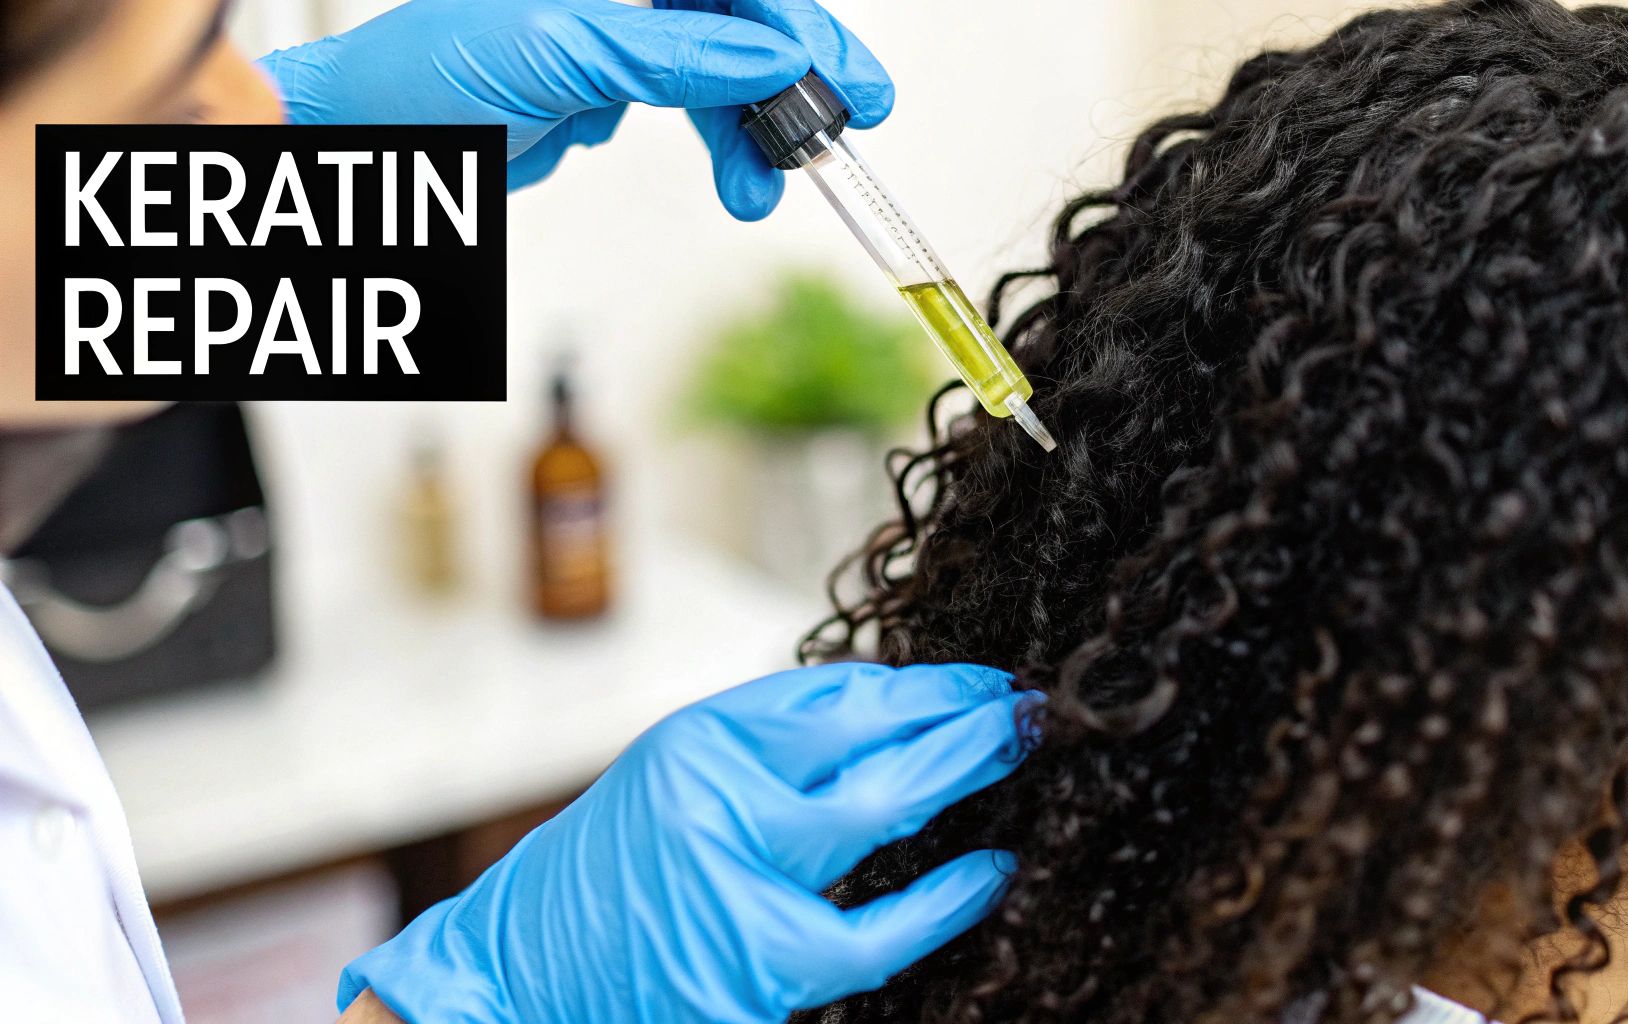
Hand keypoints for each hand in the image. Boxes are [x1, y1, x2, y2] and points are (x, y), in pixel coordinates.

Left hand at [256, 0, 892, 207]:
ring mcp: (618, 32)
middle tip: (837, 136)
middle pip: (741, 24)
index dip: (801, 25)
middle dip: (791, 86)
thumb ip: (676, 53)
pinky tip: (726, 170)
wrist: (373, 141)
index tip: (848, 81)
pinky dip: (718, 145)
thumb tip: (774, 57)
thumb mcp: (565, 52)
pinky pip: (691, 104)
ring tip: (766, 189)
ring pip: (723, 73)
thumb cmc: (430, 74)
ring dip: (755, 134)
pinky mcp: (608, 82)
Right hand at [338, 662, 1033, 1022]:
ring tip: (1019, 745)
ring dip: (958, 769)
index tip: (978, 679)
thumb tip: (895, 721)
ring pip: (878, 806)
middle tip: (1028, 701)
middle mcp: (714, 792)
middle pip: (865, 734)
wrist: (513, 983)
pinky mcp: (758, 964)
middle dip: (958, 714)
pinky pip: (877, 928)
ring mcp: (736, 875)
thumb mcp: (675, 786)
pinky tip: (991, 870)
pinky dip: (942, 899)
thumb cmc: (605, 884)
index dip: (921, 685)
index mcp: (696, 741)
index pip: (835, 694)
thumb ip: (769, 756)